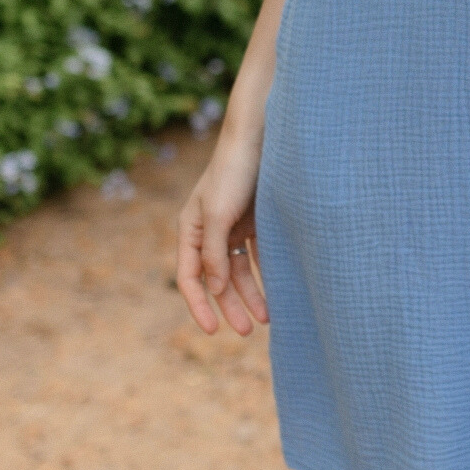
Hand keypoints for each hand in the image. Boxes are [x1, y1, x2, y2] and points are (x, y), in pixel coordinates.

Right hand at [176, 133, 269, 336]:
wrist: (260, 137)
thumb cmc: (234, 172)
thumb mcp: (219, 215)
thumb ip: (214, 253)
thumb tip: (216, 289)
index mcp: (191, 230)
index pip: (190, 278)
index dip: (199, 306)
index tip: (213, 331)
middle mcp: (209, 231)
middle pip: (218, 279)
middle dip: (231, 306)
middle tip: (247, 332)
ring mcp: (233, 226)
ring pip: (240, 271)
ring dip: (251, 294)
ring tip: (268, 319)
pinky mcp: (255, 221)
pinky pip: (258, 255)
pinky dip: (266, 273)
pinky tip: (279, 290)